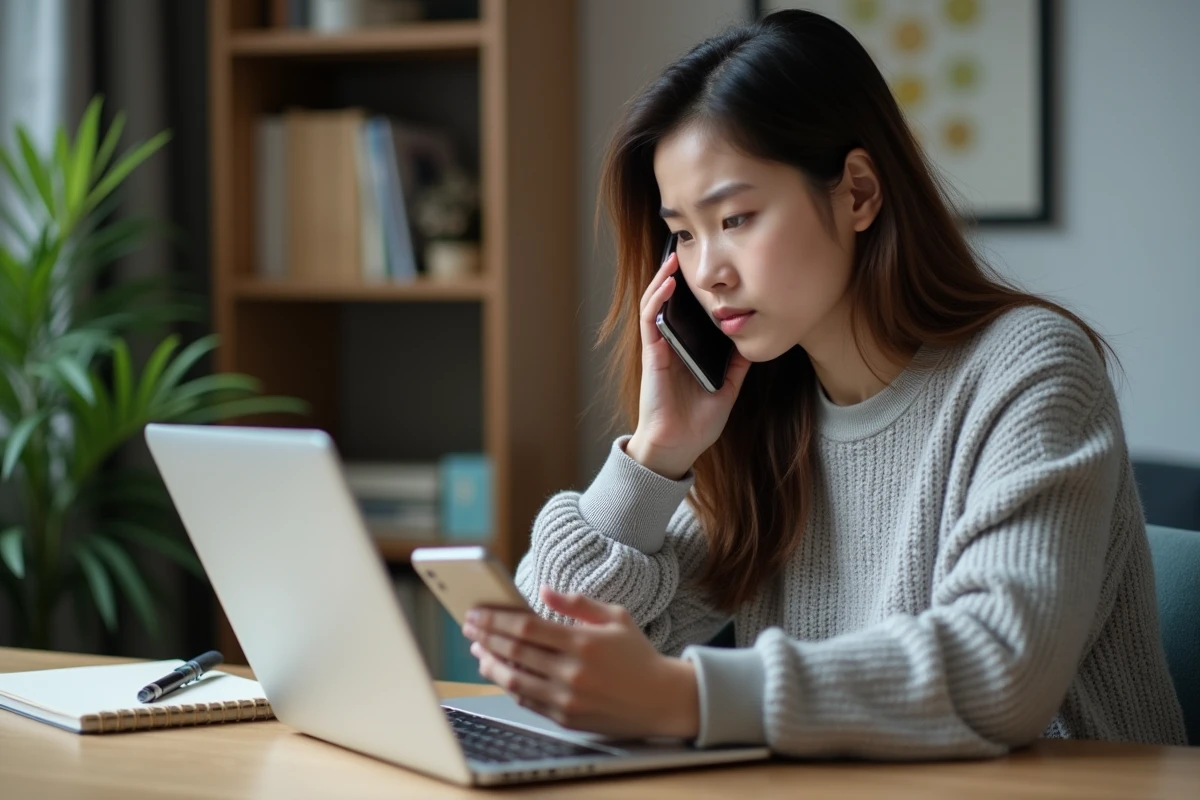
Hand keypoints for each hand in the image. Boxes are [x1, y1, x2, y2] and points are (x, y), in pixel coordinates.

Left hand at [461, 586, 699, 739]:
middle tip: (469, 626)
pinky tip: (502, 672)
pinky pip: (527, 701)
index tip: (477, 612)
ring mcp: (567, 698)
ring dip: (491, 664)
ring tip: (478, 651)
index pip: (526, 627)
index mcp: (583, 642)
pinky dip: (510, 685)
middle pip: (515, 651)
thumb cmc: (638, 655)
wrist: (661, 699)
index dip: (495, 619)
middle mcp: (572, 671)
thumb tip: (543, 591)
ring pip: (514, 679)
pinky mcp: (566, 718)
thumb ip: (577, 603)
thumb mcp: (615, 617)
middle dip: (485, 636)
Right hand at [629, 251, 751, 478]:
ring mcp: (659, 349)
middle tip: (686, 252)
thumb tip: (751, 342)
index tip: (707, 272)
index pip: (688, 316)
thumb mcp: (727, 390)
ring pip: (656, 304)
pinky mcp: (651, 354)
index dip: (693, 293)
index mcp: (687, 353)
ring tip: (674, 257)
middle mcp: (671, 347)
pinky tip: (669, 282)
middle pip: (670, 304)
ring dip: (662, 279)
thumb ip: (736, 366)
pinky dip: (657, 298)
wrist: (677, 447)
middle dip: (675, 277)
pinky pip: (650, 319)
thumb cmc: (697, 424)